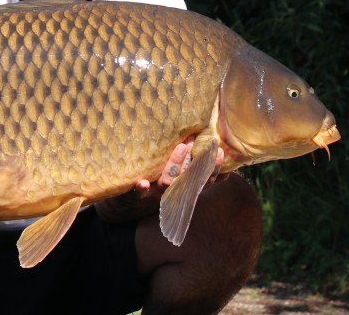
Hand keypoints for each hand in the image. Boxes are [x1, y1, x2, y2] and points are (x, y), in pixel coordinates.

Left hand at [96, 137, 225, 221]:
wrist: (125, 206)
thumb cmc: (156, 183)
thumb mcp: (177, 175)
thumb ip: (197, 168)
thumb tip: (223, 160)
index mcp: (183, 186)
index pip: (203, 178)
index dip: (213, 168)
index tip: (220, 152)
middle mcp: (172, 192)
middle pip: (188, 180)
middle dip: (196, 164)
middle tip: (200, 143)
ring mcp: (154, 193)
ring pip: (167, 183)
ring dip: (175, 167)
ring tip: (181, 148)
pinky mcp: (134, 194)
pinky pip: (138, 193)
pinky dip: (141, 188)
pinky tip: (141, 183)